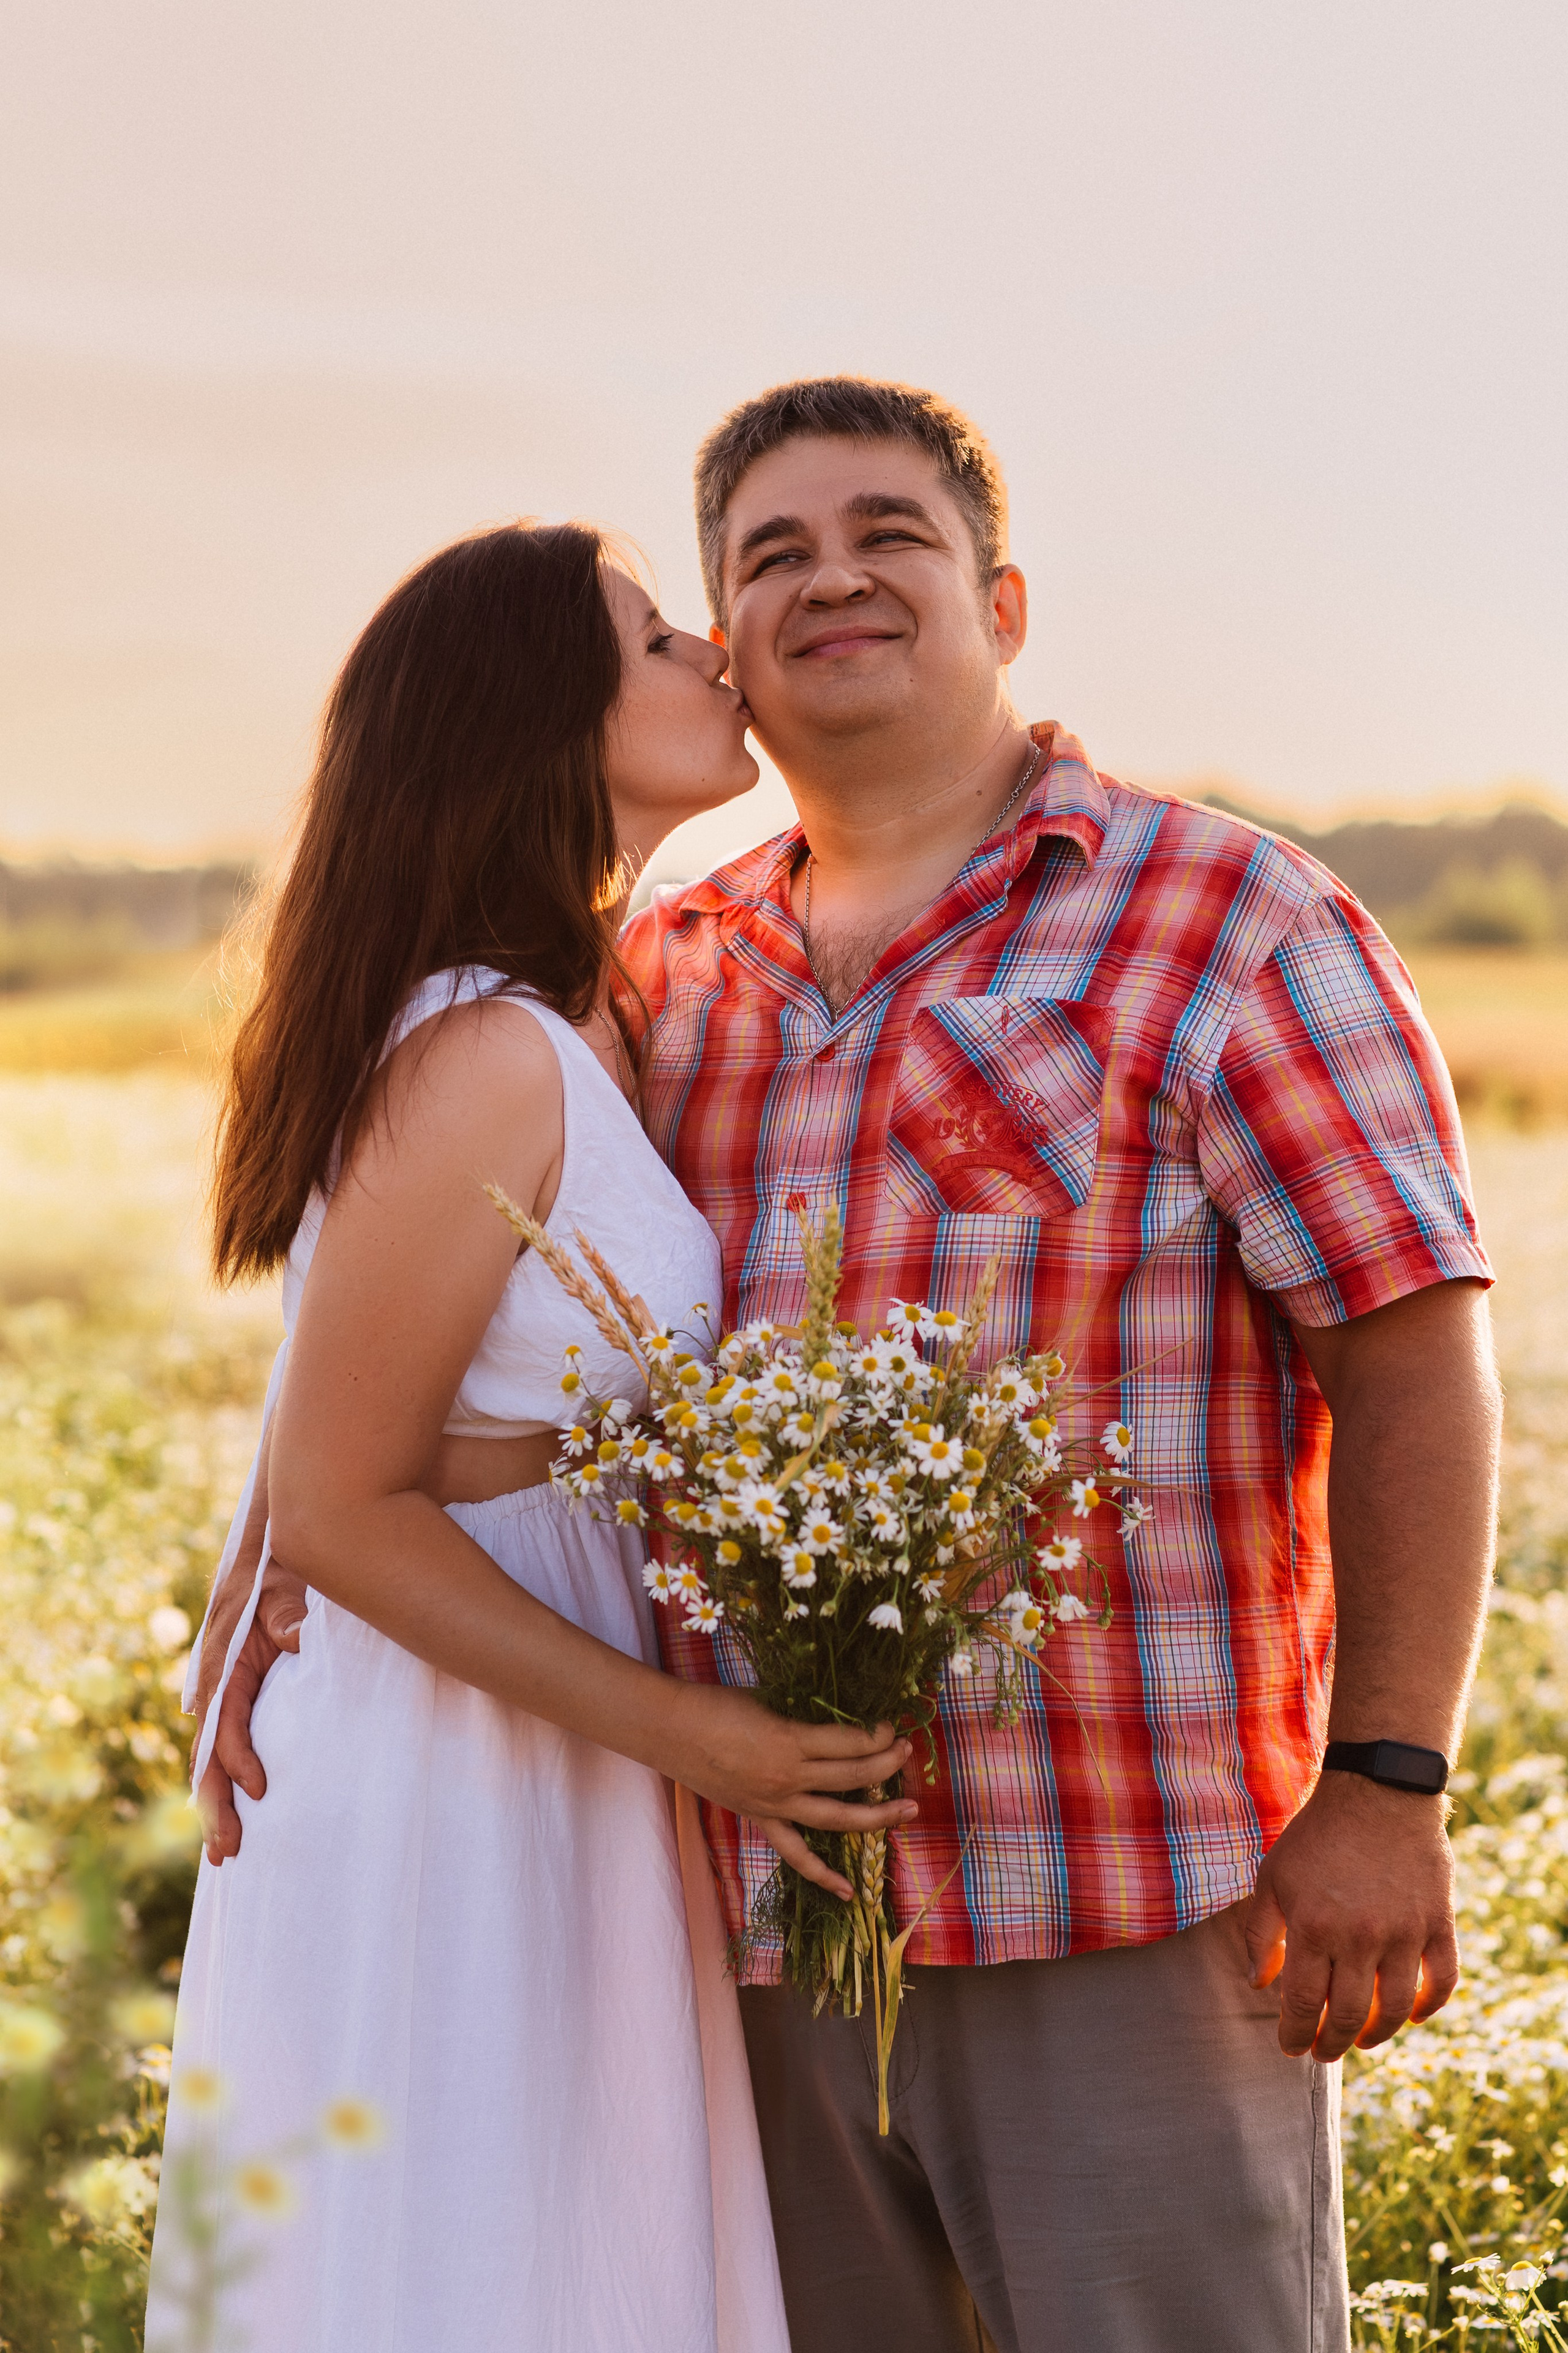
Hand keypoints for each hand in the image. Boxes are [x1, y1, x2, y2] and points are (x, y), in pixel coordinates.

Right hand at [193, 1562, 310, 1864]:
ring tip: (224, 1855)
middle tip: (227, 1854)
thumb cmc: (275, 1574)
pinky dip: (227, 1782)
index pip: (224, 1726)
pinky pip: (228, 1749)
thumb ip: (287, 1619)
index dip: (239, 1760)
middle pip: (209, 1757)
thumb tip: (297, 1640)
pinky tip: (236, 1814)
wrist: (268, 1556)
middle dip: (215, 1807)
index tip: (260, 1790)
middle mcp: (215, 1690)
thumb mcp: (280, 1593)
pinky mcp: (239, 1700)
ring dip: (216, 1806)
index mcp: (222, 1668)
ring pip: (213, 1761)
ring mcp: (224, 1698)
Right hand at [667, 1683, 916, 1900]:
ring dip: (878, 1816)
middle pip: (853, 1775)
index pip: (851, 1741)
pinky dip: (823, 1875)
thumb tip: (839, 1720)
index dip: (878, 1734)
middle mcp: (790, 1778)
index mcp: (791, 1740)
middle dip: (887, 1763)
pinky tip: (850, 1893)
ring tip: (909, 1810)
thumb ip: (803, 1717)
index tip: (891, 1725)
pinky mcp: (761, 1819)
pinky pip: (796, 1854)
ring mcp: (776, 1805)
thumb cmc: (716, 1705)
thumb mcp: (769, 1701)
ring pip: (837, 1818)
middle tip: (908, 1752)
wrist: (671, 1731)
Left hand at [1244, 1770, 1458, 2060]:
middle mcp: (1361, 1937)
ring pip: (1395, 2008)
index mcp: (1314, 1928)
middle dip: (1332, 2044)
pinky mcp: (1438, 1923)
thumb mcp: (1272, 1877)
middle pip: (1350, 2015)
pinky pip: (1443, 1981)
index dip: (1296, 2034)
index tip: (1291, 2048)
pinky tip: (1412, 2016)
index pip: (1304, 2004)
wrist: (1376, 1793)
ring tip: (1362, 2041)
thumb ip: (1261, 1934)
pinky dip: (1429, 2006)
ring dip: (1377, 2035)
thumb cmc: (1316, 1836)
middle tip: (1323, 2053)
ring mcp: (1404, 1933)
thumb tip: (1258, 1983)